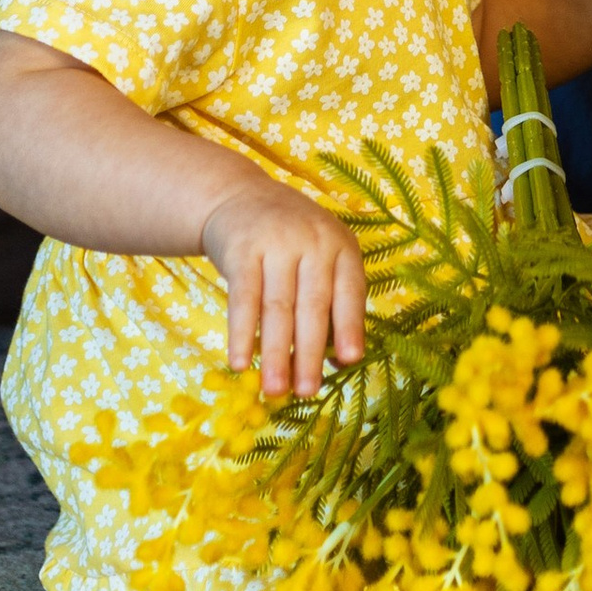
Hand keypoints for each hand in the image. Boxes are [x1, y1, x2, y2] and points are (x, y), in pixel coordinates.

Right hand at [198, 180, 366, 399]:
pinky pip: (243, 298)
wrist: (240, 198)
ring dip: (275, 353)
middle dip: (308, 353)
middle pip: (313, 305)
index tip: (350, 361)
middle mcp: (313, 240)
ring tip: (275, 390)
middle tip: (306, 392)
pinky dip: (241, 333)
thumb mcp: (318, 259)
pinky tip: (240, 363)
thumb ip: (331, 303)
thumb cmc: (290, 245)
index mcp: (341, 245)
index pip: (350, 291)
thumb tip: (339, 362)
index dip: (351, 327)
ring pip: (278, 307)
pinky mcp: (242, 249)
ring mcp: (277, 241)